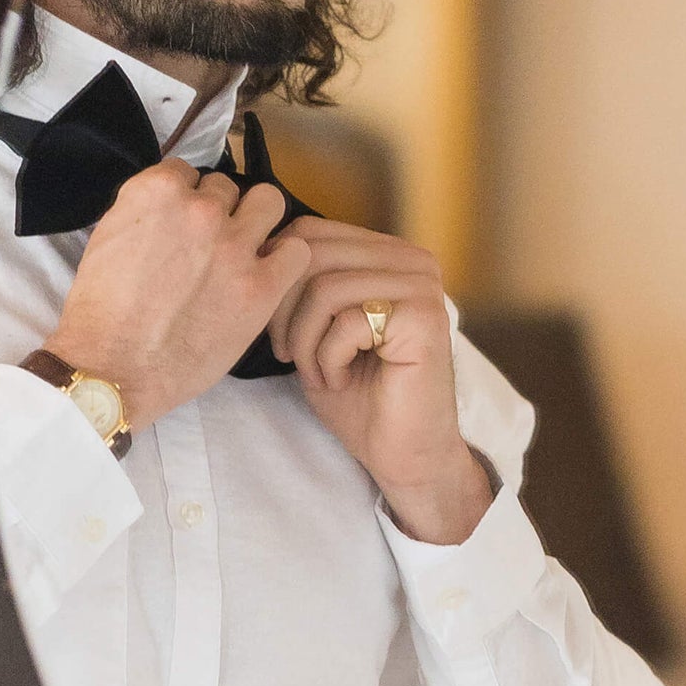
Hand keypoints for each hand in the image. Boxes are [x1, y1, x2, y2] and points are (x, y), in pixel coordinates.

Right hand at [45, 161, 310, 427]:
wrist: (111, 369)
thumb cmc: (100, 311)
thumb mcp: (109, 237)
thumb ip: (147, 212)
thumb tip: (173, 208)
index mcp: (157, 192)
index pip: (188, 172)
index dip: (186, 199)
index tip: (182, 225)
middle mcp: (200, 209)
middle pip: (228, 188)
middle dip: (220, 212)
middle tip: (209, 245)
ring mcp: (234, 245)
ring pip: (269, 202)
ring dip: (258, 221)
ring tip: (246, 250)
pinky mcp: (261, 285)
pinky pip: (297, 251)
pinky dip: (285, 259)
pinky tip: (268, 276)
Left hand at [266, 217, 492, 542]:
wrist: (403, 453)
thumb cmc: (360, 394)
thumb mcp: (318, 328)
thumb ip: (301, 285)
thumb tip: (260, 252)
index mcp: (387, 253)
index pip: (309, 232)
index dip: (276, 281)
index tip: (278, 332)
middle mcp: (411, 259)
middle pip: (312, 255)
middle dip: (284, 311)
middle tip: (289, 355)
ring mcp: (422, 285)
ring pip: (325, 288)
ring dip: (305, 341)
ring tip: (317, 374)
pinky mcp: (425, 317)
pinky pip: (347, 321)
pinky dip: (328, 359)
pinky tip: (339, 381)